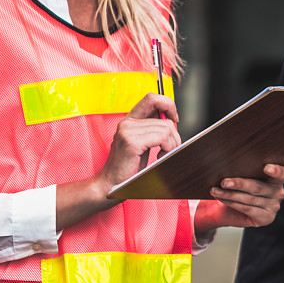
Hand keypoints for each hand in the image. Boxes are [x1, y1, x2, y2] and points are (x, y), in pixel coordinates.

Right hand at [56, 93, 180, 229]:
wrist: (110, 184)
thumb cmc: (128, 167)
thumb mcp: (142, 143)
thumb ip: (153, 129)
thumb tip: (172, 120)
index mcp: (130, 120)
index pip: (151, 98)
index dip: (167, 104)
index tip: (174, 119)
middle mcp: (127, 122)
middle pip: (165, 120)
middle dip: (174, 136)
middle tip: (169, 149)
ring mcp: (128, 131)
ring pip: (166, 129)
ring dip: (171, 145)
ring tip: (162, 155)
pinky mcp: (132, 142)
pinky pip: (162, 138)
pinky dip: (167, 149)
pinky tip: (159, 157)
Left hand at [195, 164, 283, 231]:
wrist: (231, 208)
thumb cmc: (239, 187)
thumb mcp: (244, 175)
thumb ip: (245, 169)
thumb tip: (231, 162)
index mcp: (279, 178)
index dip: (277, 171)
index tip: (266, 167)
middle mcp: (279, 192)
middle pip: (259, 187)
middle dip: (239, 184)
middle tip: (224, 181)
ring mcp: (274, 206)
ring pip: (249, 199)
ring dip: (230, 195)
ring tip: (216, 190)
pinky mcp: (267, 218)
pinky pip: (247, 209)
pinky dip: (232, 203)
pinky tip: (222, 199)